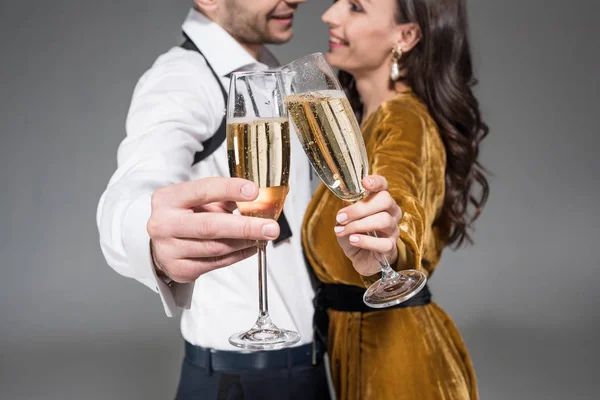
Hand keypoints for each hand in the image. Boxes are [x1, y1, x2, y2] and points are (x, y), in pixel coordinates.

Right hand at [147, 177, 280, 282]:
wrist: (159, 242)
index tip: (253, 191)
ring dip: (245, 242)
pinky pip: (216, 263)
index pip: (202, 190)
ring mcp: (169, 250)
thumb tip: (256, 201)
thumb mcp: (196, 199)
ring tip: (262, 235)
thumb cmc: (183, 215)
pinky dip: (238, 255)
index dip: (230, 189)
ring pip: (216, 248)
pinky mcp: (179, 269)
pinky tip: (250, 246)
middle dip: (245, 227)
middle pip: (210, 226)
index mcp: (168, 199)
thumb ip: (223, 198)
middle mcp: (164, 224)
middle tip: (269, 227)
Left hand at [334, 175, 401, 276]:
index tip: (365, 182)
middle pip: (385, 200)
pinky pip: (382, 242)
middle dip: (360, 208)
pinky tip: (353, 240)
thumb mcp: (346, 220)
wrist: (361, 258)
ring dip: (359, 225)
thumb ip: (346, 209)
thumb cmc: (356, 235)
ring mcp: (393, 229)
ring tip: (343, 231)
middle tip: (341, 217)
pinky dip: (365, 241)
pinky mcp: (391, 247)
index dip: (376, 182)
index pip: (383, 186)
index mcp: (380, 201)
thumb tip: (343, 200)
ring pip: (383, 220)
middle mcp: (391, 212)